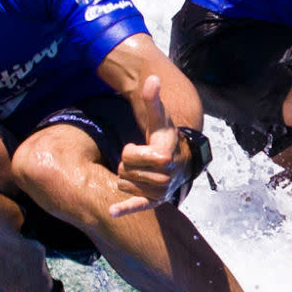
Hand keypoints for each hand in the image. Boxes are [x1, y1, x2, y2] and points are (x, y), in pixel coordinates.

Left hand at [108, 75, 199, 216]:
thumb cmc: (165, 136)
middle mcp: (165, 177)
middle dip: (128, 164)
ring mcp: (160, 192)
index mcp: (164, 157)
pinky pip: (136, 206)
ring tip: (141, 171)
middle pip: (124, 171)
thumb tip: (152, 79)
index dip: (131, 150)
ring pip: (123, 184)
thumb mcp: (159, 118)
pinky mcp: (154, 202)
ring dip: (127, 177)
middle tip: (141, 160)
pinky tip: (111, 212)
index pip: (128, 156)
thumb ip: (153, 99)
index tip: (141, 147)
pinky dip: (124, 209)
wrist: (179, 158)